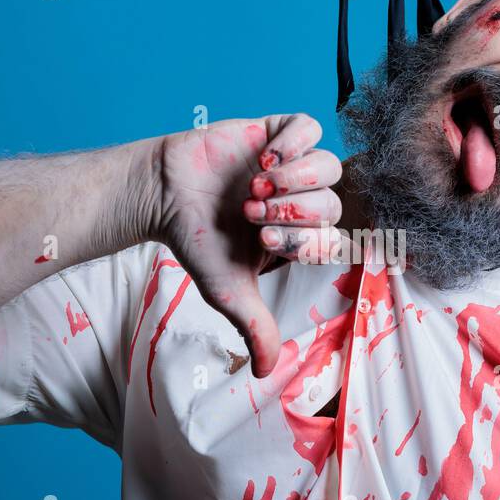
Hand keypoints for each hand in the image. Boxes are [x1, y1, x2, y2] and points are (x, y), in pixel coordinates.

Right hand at [153, 114, 342, 376]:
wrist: (165, 195)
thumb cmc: (199, 242)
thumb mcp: (229, 290)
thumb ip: (254, 326)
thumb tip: (264, 373)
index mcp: (301, 237)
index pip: (334, 240)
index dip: (304, 240)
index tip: (263, 240)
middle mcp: (304, 201)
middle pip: (333, 203)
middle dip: (294, 210)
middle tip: (252, 212)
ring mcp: (294, 165)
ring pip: (329, 166)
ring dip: (297, 178)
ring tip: (257, 185)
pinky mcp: (279, 132)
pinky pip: (310, 127)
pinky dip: (293, 143)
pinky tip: (264, 158)